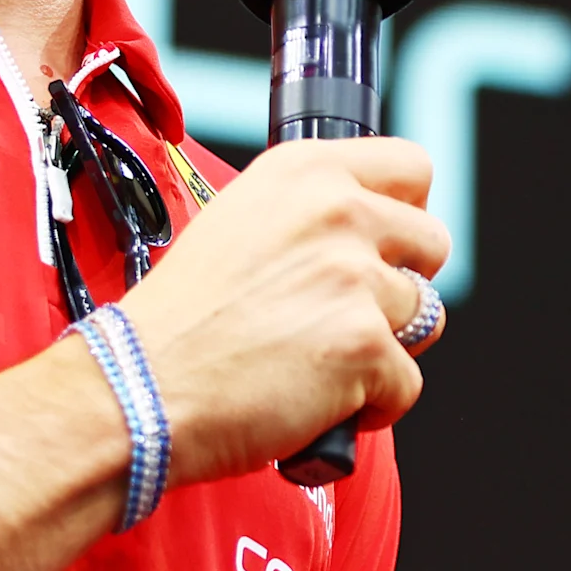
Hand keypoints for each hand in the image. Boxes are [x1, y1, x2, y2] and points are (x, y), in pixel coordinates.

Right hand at [103, 137, 447, 485]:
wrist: (138, 388)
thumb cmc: (178, 322)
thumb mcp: (237, 223)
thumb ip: (309, 215)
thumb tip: (369, 233)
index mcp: (305, 170)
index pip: (412, 165)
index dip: (407, 212)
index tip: (387, 243)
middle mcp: (336, 211)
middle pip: (433, 242)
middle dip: (403, 284)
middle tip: (346, 316)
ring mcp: (355, 277)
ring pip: (424, 317)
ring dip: (383, 348)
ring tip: (317, 363)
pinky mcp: (366, 345)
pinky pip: (407, 383)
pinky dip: (372, 406)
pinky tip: (318, 403)